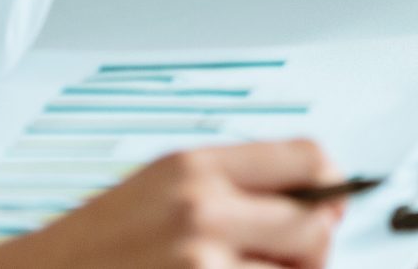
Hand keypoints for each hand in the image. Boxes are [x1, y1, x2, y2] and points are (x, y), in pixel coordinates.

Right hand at [0, 139, 344, 268]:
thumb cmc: (87, 252)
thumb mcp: (156, 193)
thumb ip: (231, 189)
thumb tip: (320, 204)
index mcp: (194, 169)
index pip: (309, 159)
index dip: (330, 188)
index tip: (330, 209)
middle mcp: (199, 209)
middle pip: (313, 225)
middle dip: (308, 253)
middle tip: (281, 263)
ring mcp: (196, 263)